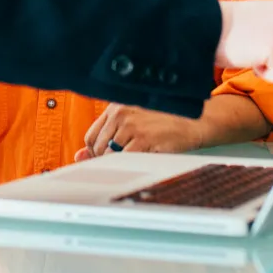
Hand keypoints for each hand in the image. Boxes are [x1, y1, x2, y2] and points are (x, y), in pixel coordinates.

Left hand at [76, 104, 202, 160]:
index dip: (95, 152)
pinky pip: (125, 160)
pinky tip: (142, 161)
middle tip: (123, 161)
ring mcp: (132, 126)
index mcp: (116, 107)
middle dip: (105, 160)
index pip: (91, 136)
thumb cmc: (163, 121)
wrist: (193, 121)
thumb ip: (105, 136)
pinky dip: (130, 165)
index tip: (105, 158)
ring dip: (119, 163)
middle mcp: (121, 114)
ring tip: (135, 159)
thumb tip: (79, 156)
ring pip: (110, 155)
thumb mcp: (132, 121)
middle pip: (98, 147)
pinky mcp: (144, 139)